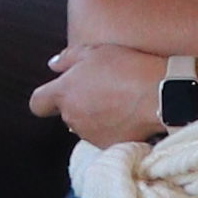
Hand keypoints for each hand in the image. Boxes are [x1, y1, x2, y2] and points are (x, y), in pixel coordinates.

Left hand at [31, 43, 172, 144]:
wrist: (160, 95)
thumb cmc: (129, 69)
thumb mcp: (96, 51)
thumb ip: (68, 58)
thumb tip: (53, 65)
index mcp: (64, 93)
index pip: (37, 103)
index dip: (45, 99)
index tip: (57, 94)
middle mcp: (72, 117)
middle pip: (65, 113)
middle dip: (78, 103)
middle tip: (103, 89)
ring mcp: (89, 134)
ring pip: (84, 125)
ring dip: (95, 116)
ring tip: (118, 101)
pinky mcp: (107, 146)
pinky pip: (103, 136)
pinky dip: (111, 128)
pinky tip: (127, 116)